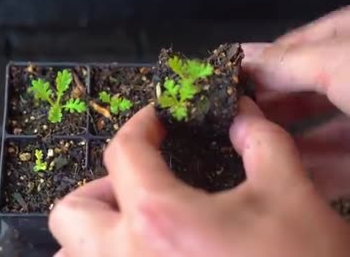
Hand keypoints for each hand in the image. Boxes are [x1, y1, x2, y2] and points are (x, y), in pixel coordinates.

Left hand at [49, 104, 349, 256]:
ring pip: (72, 253)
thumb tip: (241, 117)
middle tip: (141, 185)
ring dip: (93, 231)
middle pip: (71, 211)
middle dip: (100, 188)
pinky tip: (149, 254)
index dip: (141, 124)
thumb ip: (261, 142)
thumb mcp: (290, 196)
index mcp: (158, 217)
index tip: (157, 121)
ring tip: (137, 226)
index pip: (124, 150)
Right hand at [242, 5, 349, 199]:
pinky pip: (338, 161)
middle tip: (230, 115)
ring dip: (284, 139)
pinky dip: (311, 168)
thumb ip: (293, 61)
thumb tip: (244, 57)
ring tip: (246, 147)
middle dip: (269, 101)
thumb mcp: (346, 64)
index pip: (300, 44)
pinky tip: (285, 174)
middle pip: (306, 86)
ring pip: (320, 126)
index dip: (262, 58)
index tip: (225, 75)